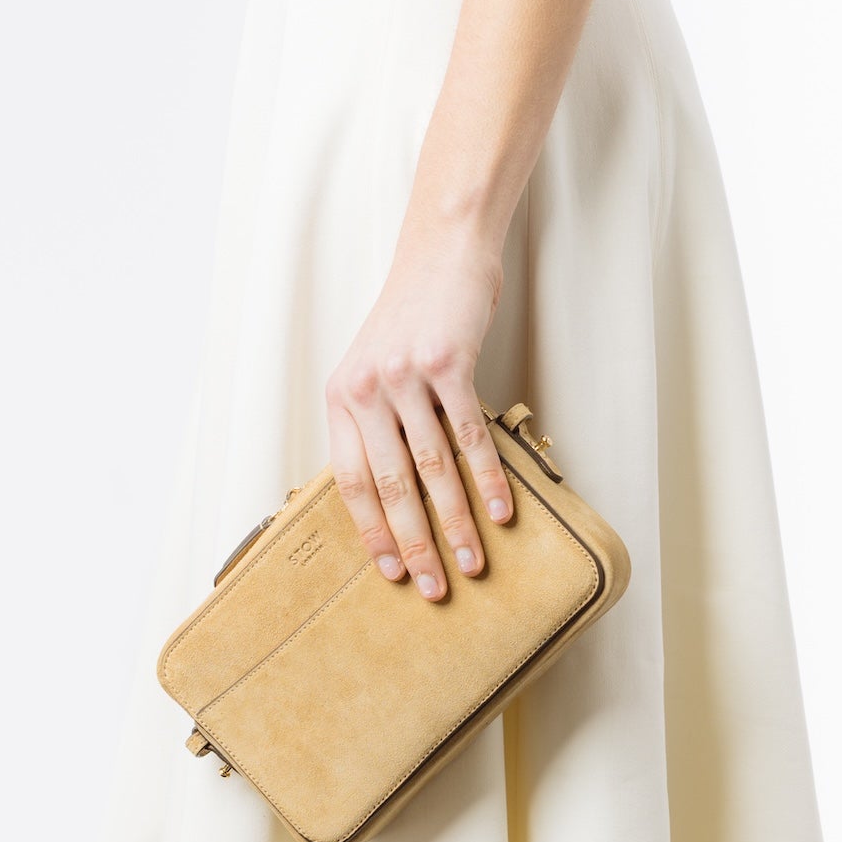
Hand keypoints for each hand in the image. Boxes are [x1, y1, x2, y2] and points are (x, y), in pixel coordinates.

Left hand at [325, 221, 514, 600]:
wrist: (442, 254)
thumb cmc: (413, 318)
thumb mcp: (375, 368)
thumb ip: (377, 424)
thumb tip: (396, 495)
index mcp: (340, 397)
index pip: (349, 481)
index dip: (371, 531)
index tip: (391, 571)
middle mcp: (364, 389)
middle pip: (389, 484)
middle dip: (413, 543)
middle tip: (432, 587)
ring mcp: (405, 376)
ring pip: (431, 467)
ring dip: (454, 523)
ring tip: (471, 562)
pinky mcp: (448, 364)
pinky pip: (469, 435)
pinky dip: (487, 478)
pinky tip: (500, 511)